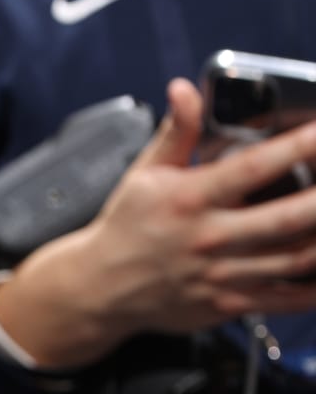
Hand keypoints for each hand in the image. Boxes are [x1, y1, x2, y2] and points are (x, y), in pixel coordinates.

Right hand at [0, 77, 315, 367]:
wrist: (99, 288)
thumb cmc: (127, 227)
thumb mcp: (144, 174)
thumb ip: (176, 132)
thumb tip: (184, 90)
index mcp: (189, 199)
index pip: (252, 167)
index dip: (297, 147)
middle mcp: (209, 238)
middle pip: (288, 217)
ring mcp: (221, 275)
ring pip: (296, 258)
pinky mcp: (227, 304)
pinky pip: (286, 297)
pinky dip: (314, 287)